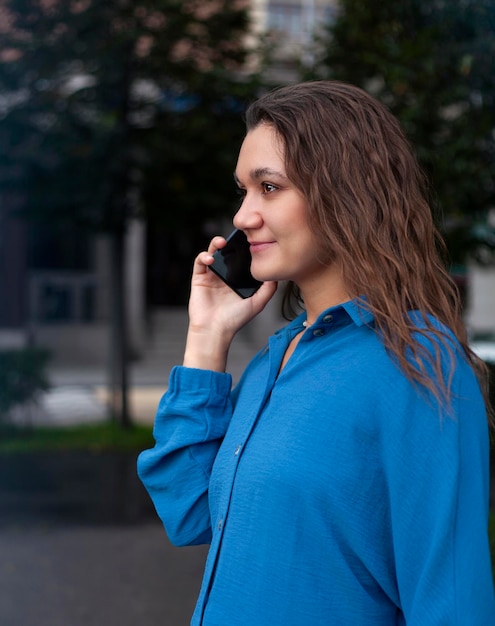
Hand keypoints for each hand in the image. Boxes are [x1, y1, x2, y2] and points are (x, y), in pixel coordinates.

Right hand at [184, 235, 276, 370]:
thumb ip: (268, 289)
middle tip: (237, 236)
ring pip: (213, 252)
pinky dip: (204, 256)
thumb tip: (278, 274)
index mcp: (238, 279)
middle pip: (228, 252)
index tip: (252, 239)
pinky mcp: (199, 278)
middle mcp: (225, 275)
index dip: (245, 248)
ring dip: (216, 244)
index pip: (242, 258)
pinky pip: (200, 261)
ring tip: (222, 243)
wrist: (215, 331)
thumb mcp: (257, 303)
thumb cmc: (235, 320)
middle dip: (231, 242)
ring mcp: (211, 275)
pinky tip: (211, 259)